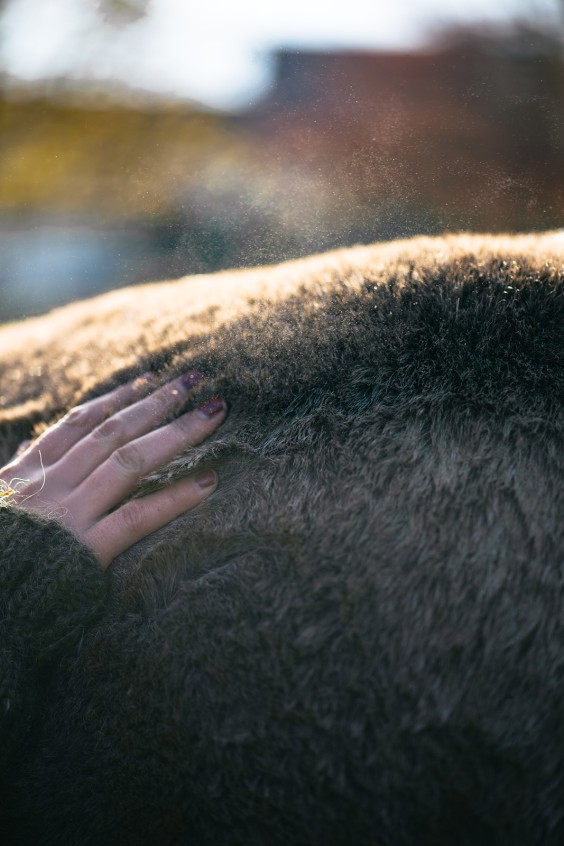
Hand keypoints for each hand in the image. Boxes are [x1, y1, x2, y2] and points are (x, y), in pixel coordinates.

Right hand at [0, 372, 225, 566]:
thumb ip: (16, 472)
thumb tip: (30, 447)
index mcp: (28, 472)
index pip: (79, 423)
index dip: (117, 398)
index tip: (149, 379)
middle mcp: (52, 484)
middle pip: (114, 432)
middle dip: (157, 402)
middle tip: (195, 378)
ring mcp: (69, 514)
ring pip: (130, 461)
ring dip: (176, 433)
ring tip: (214, 412)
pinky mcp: (84, 551)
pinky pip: (136, 517)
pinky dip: (174, 498)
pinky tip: (208, 480)